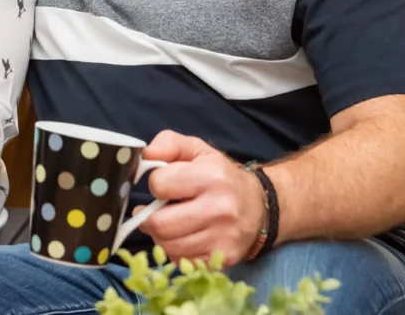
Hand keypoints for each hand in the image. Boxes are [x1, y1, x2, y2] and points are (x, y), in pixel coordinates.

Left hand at [137, 130, 265, 265]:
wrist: (258, 205)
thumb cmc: (220, 175)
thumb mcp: (197, 150)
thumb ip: (168, 143)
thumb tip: (146, 154)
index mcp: (211, 176)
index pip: (159, 184)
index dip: (156, 183)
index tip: (164, 185)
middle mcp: (220, 208)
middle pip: (160, 224)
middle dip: (149, 218)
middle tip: (152, 212)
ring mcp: (222, 236)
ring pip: (168, 246)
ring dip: (160, 236)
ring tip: (168, 223)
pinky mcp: (223, 258)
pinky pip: (182, 261)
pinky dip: (175, 251)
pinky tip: (183, 238)